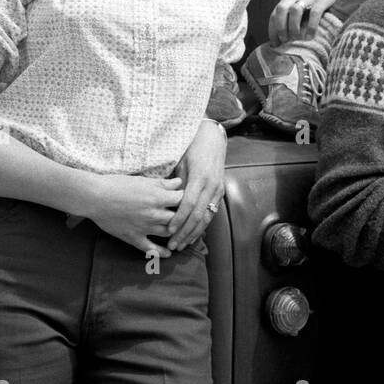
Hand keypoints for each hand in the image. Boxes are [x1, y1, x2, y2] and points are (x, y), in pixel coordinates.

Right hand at [80, 174, 184, 254]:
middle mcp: (154, 213)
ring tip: (181, 234)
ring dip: (176, 234)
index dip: (187, 198)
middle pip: (178, 218)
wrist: (96, 197)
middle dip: (184, 217)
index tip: (188, 198)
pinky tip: (168, 254)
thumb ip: (163, 183)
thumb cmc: (117, 184)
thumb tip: (179, 182)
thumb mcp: (143, 180)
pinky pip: (150, 249)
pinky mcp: (134, 237)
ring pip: (168, 233)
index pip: (182, 199)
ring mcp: (144, 227)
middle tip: (189, 217)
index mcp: (157, 197)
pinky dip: (161, 253)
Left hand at [166, 121, 226, 251]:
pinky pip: (211, 213)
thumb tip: (162, 202)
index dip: (179, 219)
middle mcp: (212, 185)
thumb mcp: (181, 163)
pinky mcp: (220, 192)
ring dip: (193, 233)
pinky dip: (201, 226)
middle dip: (185, 232)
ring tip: (181, 245)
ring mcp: (218, 189)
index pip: (189, 204)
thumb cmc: (192, 148)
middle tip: (173, 245)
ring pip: (206, 217)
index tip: (168, 231)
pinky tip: (193, 235)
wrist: (212, 137)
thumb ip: (175, 183)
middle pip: (198, 215)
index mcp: (200, 177)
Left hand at [269, 0, 351, 44]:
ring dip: (293, 28)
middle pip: (280, 11)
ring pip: (294, 12)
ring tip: (297, 38)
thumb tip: (289, 27)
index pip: (275, 13)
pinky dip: (311, 27)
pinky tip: (312, 35)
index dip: (272, 29)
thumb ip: (294, 5)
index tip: (274, 43)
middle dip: (279, 28)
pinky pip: (314, 14)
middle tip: (284, 41)